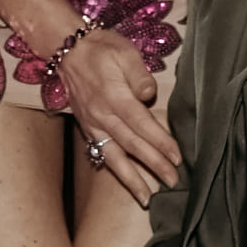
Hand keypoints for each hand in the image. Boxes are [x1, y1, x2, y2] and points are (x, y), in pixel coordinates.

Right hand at [58, 30, 181, 204]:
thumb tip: (149, 95)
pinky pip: (101, 153)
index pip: (142, 124)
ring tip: (147, 198)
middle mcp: (102, 115)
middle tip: (173, 182)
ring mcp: (92, 124)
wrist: (68, 49)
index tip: (177, 157)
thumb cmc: (102, 48)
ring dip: (132, 179)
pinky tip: (125, 181)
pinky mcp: (87, 127)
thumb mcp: (125, 52)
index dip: (160, 142)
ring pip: (114, 156)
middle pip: (132, 145)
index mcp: (114, 96)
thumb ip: (139, 75)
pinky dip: (114, 169)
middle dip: (153, 165)